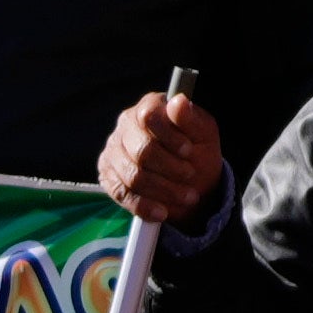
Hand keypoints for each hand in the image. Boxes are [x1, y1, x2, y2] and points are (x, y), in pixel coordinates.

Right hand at [93, 85, 229, 222]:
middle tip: (191, 176)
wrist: (191, 181)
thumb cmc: (197, 151)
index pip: (148, 117)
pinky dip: (145, 206)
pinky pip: (122, 194)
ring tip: (188, 196)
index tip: (189, 150)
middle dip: (170, 168)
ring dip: (163, 189)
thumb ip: (191, 119)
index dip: (169, 136)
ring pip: (133, 176)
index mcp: (148, 107)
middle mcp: (125, 126)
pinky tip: (163, 211)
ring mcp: (113, 152)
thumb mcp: (204, 134)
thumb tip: (179, 101)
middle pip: (141, 150)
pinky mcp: (108, 176)